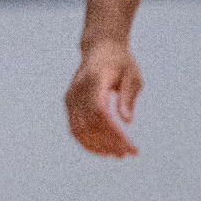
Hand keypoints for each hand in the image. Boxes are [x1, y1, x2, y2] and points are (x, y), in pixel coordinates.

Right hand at [65, 38, 141, 156]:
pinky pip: (74, 127)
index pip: (100, 112)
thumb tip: (127, 121)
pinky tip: (102, 149)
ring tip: (116, 153)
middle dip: (108, 143)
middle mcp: (78, 89)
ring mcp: (70, 95)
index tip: (130, 147)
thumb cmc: (120, 62)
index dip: (113, 133)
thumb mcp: (132, 76)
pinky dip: (86, 141)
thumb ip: (128, 98)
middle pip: (89, 124)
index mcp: (95, 80)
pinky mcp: (68, 102)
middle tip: (128, 153)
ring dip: (97, 145)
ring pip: (78, 128)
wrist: (100, 47)